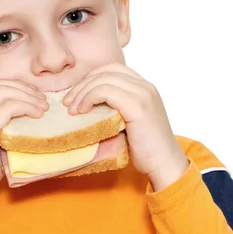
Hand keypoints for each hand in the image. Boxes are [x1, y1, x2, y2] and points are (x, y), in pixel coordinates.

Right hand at [0, 80, 47, 219]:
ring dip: (28, 97)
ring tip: (43, 108)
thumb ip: (2, 127)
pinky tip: (37, 115)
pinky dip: (25, 107)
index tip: (34, 97)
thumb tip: (28, 117)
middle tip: (42, 101)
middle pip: (0, 85)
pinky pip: (7, 109)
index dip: (17, 87)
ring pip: (5, 94)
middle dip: (25, 89)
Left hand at [63, 63, 188, 189]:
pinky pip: (105, 91)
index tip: (77, 95)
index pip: (112, 69)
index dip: (91, 78)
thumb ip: (116, 107)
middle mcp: (145, 86)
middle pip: (105, 72)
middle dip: (82, 85)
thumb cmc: (146, 149)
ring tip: (72, 109)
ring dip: (82, 92)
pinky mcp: (138, 106)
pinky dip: (89, 98)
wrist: (165, 165)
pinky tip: (83, 111)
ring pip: (103, 79)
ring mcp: (143, 94)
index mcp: (144, 87)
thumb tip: (87, 104)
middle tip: (68, 103)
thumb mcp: (130, 121)